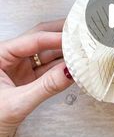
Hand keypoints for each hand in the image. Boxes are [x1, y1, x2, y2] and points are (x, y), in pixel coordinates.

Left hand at [0, 20, 72, 136]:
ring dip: (64, 53)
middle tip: (82, 32)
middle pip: (40, 39)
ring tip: (83, 51)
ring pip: (46, 54)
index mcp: (0, 54)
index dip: (56, 37)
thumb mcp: (17, 103)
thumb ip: (45, 87)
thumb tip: (69, 72)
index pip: (33, 39)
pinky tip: (74, 66)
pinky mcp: (26, 80)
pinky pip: (47, 69)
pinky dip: (61, 67)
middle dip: (61, 35)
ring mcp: (19, 68)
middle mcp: (9, 57)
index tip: (75, 39)